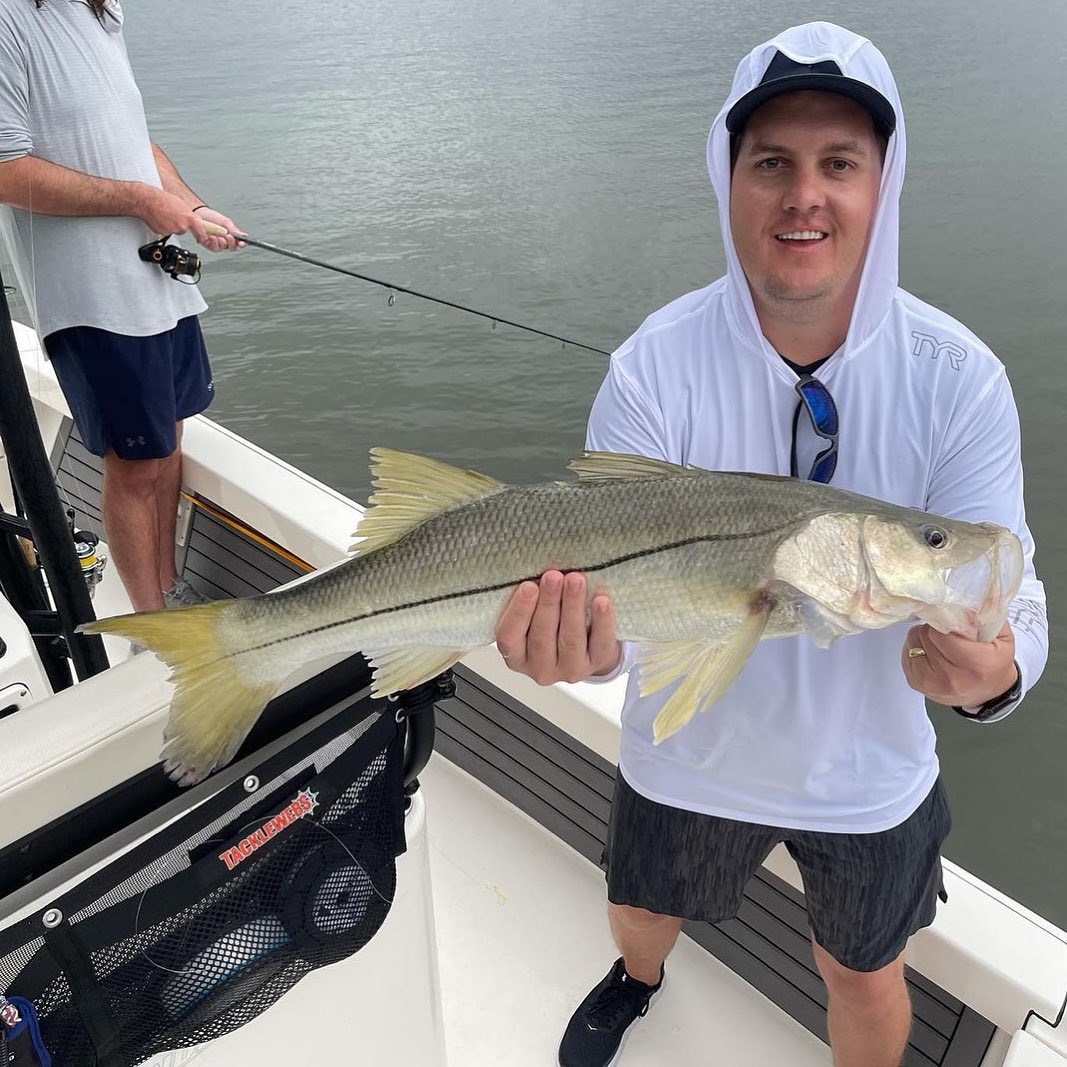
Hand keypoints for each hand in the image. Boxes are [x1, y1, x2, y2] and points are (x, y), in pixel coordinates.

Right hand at [135, 185, 200, 236]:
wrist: (147, 201)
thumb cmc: (162, 199)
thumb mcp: (181, 204)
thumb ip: (189, 215)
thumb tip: (193, 220)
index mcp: (188, 218)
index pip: (201, 230)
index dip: (203, 235)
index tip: (205, 238)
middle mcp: (181, 226)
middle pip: (184, 229)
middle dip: (180, 224)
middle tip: (173, 215)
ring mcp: (172, 230)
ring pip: (175, 230)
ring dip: (171, 224)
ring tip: (165, 214)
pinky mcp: (164, 233)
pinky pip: (166, 231)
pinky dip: (164, 226)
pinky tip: (160, 218)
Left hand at [189, 206, 245, 251]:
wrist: (199, 214)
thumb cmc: (212, 217)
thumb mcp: (225, 222)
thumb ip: (234, 230)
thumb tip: (244, 235)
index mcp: (231, 236)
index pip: (239, 243)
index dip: (242, 244)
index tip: (242, 243)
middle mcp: (224, 241)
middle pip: (231, 248)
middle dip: (231, 242)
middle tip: (228, 235)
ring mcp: (216, 243)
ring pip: (222, 248)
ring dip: (221, 243)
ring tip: (219, 236)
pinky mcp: (207, 244)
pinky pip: (212, 247)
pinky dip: (213, 242)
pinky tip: (211, 236)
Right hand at [495, 570, 620, 685]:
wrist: (588, 648)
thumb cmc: (553, 626)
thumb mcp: (533, 616)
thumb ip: (531, 599)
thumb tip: (537, 570)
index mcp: (517, 656)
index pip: (510, 637)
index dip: (518, 612)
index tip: (528, 586)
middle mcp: (540, 668)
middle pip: (542, 637)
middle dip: (548, 603)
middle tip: (553, 576)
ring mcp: (570, 670)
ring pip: (570, 639)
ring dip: (572, 606)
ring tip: (575, 580)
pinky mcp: (598, 663)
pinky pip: (600, 642)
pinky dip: (602, 621)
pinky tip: (601, 601)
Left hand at [901, 622, 1016, 706]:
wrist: (988, 692)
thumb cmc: (994, 663)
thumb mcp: (1001, 636)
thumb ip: (984, 616)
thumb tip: (961, 600)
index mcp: (977, 665)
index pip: (943, 634)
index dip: (944, 621)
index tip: (949, 618)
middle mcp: (953, 678)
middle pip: (926, 637)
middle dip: (934, 628)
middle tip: (945, 629)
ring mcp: (933, 684)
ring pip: (913, 644)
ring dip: (922, 637)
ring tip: (938, 640)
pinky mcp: (918, 685)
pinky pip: (906, 655)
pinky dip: (915, 648)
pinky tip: (929, 649)